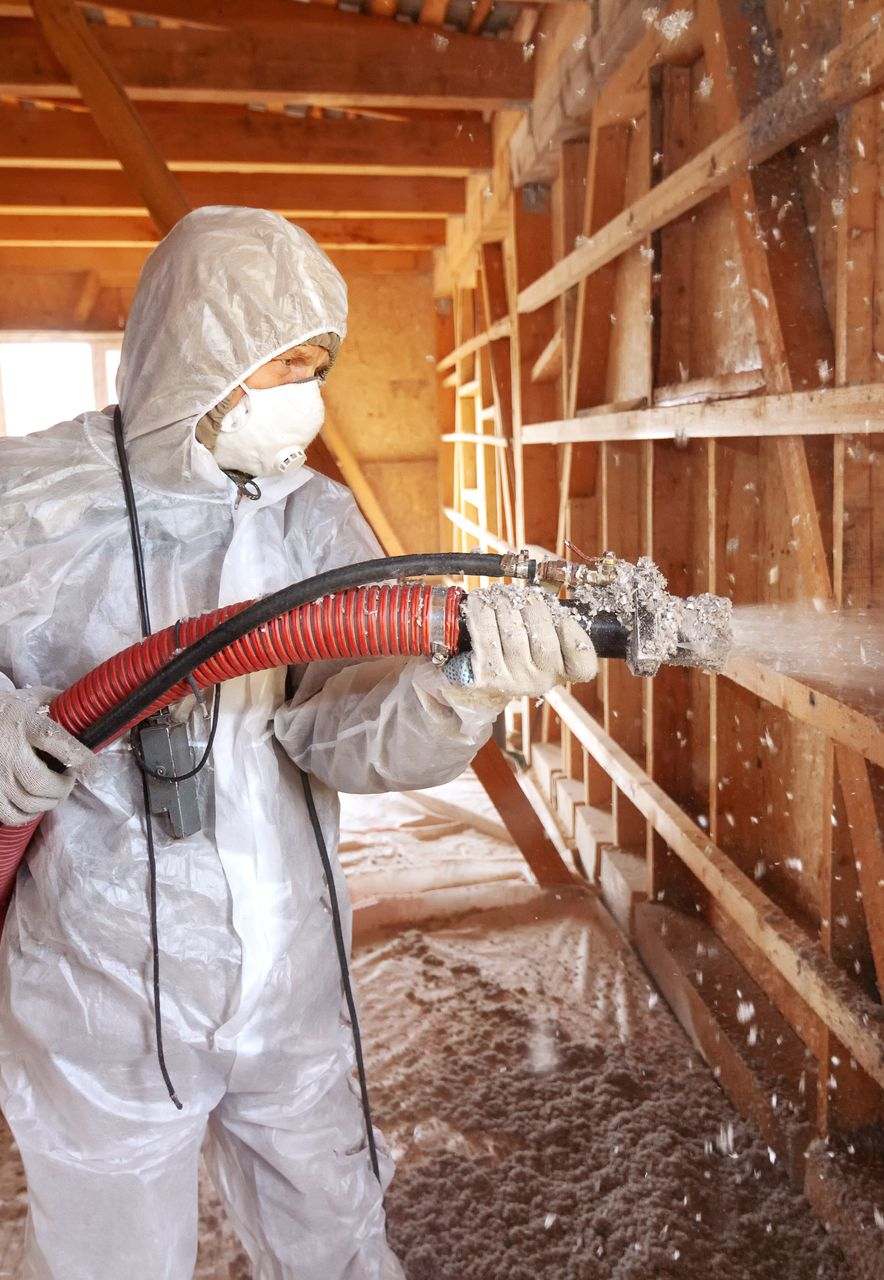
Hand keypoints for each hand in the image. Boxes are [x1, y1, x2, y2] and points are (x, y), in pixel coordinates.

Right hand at [0, 690, 96, 825]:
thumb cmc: (14, 709)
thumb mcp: (38, 698)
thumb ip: (65, 707)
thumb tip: (98, 715)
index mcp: (27, 723)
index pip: (57, 741)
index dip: (80, 758)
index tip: (93, 768)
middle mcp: (8, 748)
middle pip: (40, 782)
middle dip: (62, 788)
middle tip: (69, 781)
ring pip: (27, 802)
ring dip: (48, 802)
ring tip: (54, 792)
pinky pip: (10, 814)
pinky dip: (27, 815)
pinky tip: (34, 803)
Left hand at [462, 585, 597, 698]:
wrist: (481, 686)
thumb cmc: (518, 652)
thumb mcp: (542, 640)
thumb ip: (551, 618)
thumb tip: (547, 584)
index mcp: (562, 672)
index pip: (582, 665)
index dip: (574, 637)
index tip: (563, 619)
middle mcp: (540, 681)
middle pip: (544, 643)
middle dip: (532, 608)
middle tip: (523, 596)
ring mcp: (511, 680)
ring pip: (513, 634)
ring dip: (505, 605)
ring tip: (500, 595)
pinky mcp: (484, 674)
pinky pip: (484, 635)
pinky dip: (481, 611)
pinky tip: (479, 600)